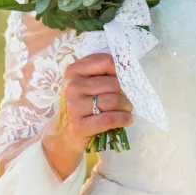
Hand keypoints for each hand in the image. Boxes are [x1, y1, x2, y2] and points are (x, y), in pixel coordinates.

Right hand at [41, 53, 133, 178]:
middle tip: (128, 99)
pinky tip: (127, 119)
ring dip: (126, 106)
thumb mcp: (88, 83)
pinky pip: (109, 119)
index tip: (127, 78)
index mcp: (74, 71)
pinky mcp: (79, 126)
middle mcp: (72, 86)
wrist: (66, 132)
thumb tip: (129, 66)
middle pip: (114, 83)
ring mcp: (74, 106)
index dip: (121, 70)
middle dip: (127, 92)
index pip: (106, 62)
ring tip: (126, 109)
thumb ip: (105, 72)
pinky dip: (123, 119)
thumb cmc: (83, 104)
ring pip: (113, 101)